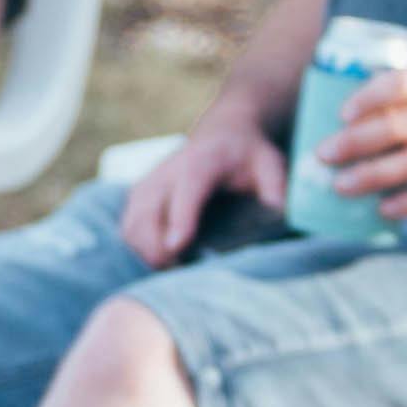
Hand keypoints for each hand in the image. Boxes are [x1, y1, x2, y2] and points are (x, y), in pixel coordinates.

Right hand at [121, 110, 285, 264]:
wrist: (223, 134)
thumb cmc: (249, 155)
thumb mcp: (271, 164)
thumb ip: (276, 190)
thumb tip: (279, 219)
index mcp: (202, 162)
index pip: (186, 192)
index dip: (180, 220)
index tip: (176, 249)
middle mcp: (168, 171)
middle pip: (148, 216)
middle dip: (160, 250)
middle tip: (186, 271)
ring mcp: (148, 183)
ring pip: (132, 227)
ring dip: (147, 253)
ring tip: (177, 267)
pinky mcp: (138, 196)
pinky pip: (128, 229)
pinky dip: (140, 248)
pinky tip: (165, 257)